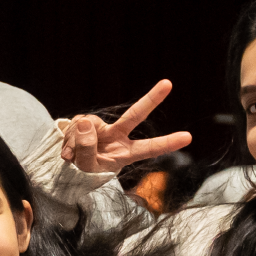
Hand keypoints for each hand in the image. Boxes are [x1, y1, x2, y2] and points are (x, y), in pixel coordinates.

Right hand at [60, 80, 191, 172]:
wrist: (69, 167)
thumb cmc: (85, 172)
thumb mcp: (86, 169)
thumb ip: (87, 150)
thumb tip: (85, 123)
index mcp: (125, 154)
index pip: (149, 148)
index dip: (167, 143)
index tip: (187, 137)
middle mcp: (118, 137)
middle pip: (135, 116)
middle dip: (151, 99)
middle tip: (168, 83)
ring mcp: (102, 128)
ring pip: (89, 124)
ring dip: (75, 142)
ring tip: (70, 157)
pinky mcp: (87, 122)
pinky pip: (76, 125)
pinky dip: (68, 139)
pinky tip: (67, 150)